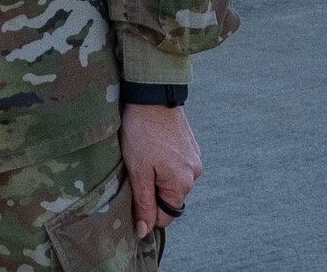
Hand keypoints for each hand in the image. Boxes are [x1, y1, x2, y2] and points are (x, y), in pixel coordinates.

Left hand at [122, 103, 201, 238]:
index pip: (166, 216)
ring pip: (172, 180)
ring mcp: (194, 159)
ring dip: (156, 174)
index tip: (131, 194)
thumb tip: (144, 231)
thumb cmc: (142, 132)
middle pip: (169, 197)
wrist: (152, 95)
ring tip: (141, 154)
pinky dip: (162, 161)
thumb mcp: (137, 170)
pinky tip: (150, 147)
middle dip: (151, 190)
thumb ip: (143, 202)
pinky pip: (176, 164)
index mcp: (182, 184)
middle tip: (134, 169)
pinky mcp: (190, 147)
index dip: (147, 211)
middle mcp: (194, 174)